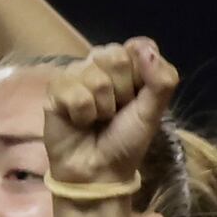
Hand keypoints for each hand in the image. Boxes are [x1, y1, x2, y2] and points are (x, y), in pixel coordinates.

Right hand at [43, 37, 176, 197]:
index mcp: (129, 64)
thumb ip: (162, 79)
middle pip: (115, 56)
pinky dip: (81, 113)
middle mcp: (101, 64)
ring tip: (97, 120)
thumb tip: (144, 48)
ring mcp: (76, 75)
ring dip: (101, 107)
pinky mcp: (54, 89)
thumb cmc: (126, 140)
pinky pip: (72, 91)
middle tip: (115, 112)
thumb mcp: (154, 111)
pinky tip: (79, 122)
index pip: (137, 46)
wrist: (97, 171)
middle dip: (121, 91)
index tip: (137, 98)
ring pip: (94, 76)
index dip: (140, 74)